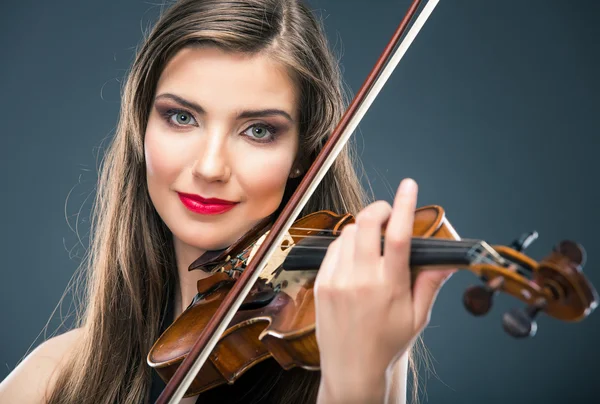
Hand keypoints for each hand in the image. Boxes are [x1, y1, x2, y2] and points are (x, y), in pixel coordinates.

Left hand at [314, 178, 454, 403]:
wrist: (352, 368)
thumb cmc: (387, 344)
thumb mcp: (417, 316)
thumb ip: (430, 282)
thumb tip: (447, 258)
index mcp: (389, 286)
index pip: (397, 235)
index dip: (404, 205)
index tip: (408, 185)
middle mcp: (361, 279)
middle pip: (366, 223)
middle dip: (379, 207)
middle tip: (389, 211)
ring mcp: (337, 280)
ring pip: (347, 232)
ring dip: (362, 227)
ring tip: (373, 240)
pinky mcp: (322, 283)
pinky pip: (332, 248)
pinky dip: (345, 243)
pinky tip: (355, 255)